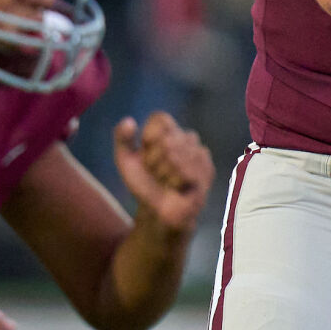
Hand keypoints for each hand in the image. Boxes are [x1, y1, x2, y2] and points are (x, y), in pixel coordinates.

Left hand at [114, 112, 214, 237]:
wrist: (159, 211)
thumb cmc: (144, 184)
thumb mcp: (125, 161)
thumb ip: (122, 139)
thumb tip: (129, 120)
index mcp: (165, 131)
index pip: (160, 118)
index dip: (151, 135)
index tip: (146, 149)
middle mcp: (184, 137)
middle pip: (167, 141)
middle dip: (155, 162)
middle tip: (156, 173)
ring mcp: (198, 152)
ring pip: (178, 157)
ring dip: (165, 175)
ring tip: (167, 181)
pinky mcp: (207, 168)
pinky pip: (189, 171)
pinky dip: (177, 183)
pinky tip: (178, 187)